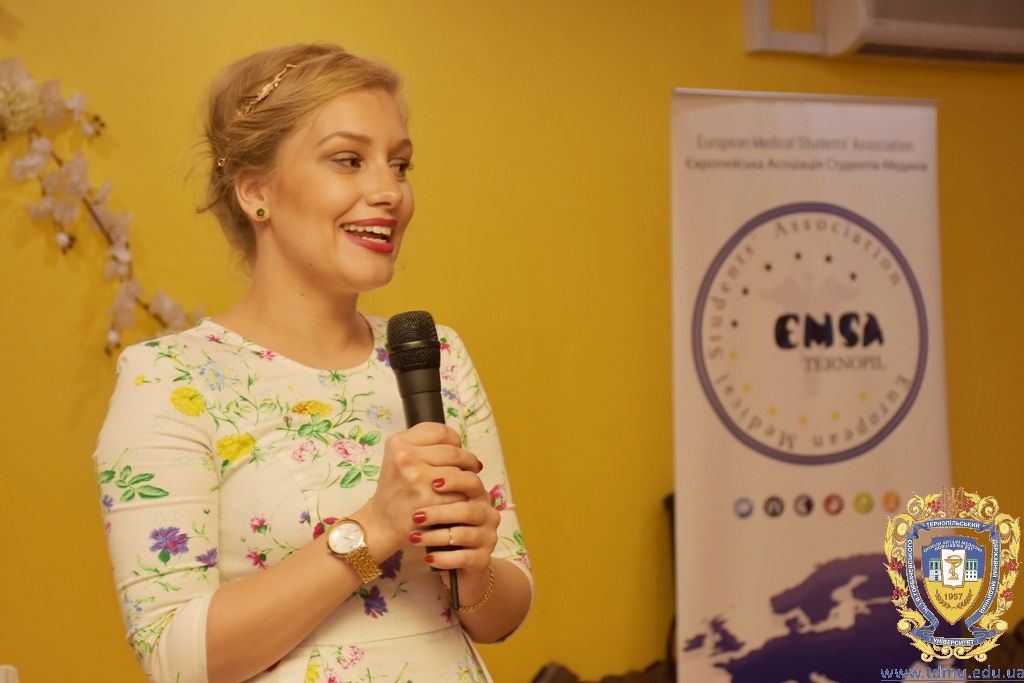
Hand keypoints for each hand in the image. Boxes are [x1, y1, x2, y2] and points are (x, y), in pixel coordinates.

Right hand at [359, 422, 480, 556]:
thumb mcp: (399, 458)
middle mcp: (405, 457)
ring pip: (459, 472)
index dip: (455, 441)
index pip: (441, 432)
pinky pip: (460, 493)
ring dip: (467, 480)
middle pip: (454, 452)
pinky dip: (463, 497)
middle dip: (467, 461)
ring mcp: (416, 478)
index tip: (458, 449)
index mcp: (398, 442)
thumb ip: (425, 445)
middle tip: (472, 468)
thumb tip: (461, 445)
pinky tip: (458, 500)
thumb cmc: (396, 489)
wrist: (382, 523)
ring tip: (464, 485)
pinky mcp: (427, 499)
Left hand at [406, 460, 498, 576]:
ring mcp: (488, 537)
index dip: (454, 481)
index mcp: (478, 495)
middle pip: (469, 510)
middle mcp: (488, 514)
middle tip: (416, 516)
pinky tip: (428, 558)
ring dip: (436, 537)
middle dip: (441, 512)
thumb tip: (418, 460)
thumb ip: (435, 484)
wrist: (455, 560)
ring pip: (464, 535)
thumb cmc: (443, 525)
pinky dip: (444, 558)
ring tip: (414, 538)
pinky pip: (464, 558)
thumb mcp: (440, 503)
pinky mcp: (483, 560)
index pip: (472, 481)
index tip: (432, 483)